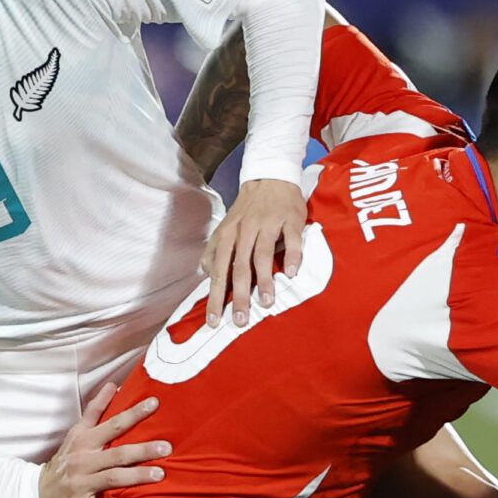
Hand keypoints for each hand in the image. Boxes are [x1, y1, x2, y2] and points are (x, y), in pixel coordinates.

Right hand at [35, 380, 168, 497]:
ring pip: (112, 478)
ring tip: (160, 474)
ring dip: (137, 476)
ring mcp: (80, 486)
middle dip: (143, 450)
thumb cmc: (64, 463)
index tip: (154, 404)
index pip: (112, 424)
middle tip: (166, 447)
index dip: (133, 413)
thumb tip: (113, 385)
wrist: (36, 495)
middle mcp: (82, 462)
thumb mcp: (75, 434)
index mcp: (83, 442)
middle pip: (116, 453)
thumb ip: (94, 411)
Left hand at [204, 178, 306, 326]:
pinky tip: (291, 273)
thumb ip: (214, 250)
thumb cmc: (247, 209)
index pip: (218, 271)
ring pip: (263, 254)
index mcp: (227, 235)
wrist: (270, 176)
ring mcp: (268, 224)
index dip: (215, 297)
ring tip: (266, 303)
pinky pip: (292, 240)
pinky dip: (292, 256)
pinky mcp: (290, 219)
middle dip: (238, 295)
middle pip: (239, 267)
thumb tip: (205, 273)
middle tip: (240, 320)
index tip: (213, 321)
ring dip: (265, 280)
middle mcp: (244, 230)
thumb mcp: (225, 226)